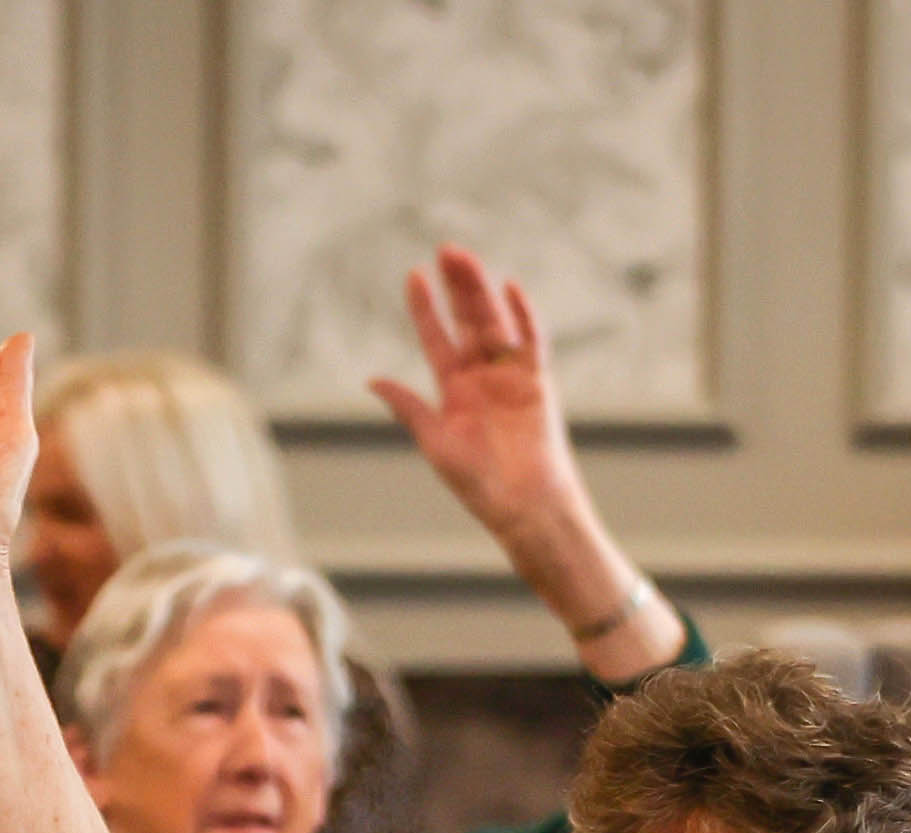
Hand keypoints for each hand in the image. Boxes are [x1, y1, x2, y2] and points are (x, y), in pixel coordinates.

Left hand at [367, 245, 583, 546]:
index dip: (425, 308)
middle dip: (457, 287)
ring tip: (466, 259)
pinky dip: (523, 316)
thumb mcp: (435, 441)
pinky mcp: (537, 382)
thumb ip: (409, 407)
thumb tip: (373, 380)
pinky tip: (510, 288)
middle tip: (445, 249)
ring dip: (482, 291)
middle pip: (468, 321)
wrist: (522, 505)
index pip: (437, 338)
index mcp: (453, 389)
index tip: (414, 275)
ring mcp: (510, 376)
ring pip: (495, 322)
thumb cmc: (478, 482)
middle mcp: (481, 376)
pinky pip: (531, 342)